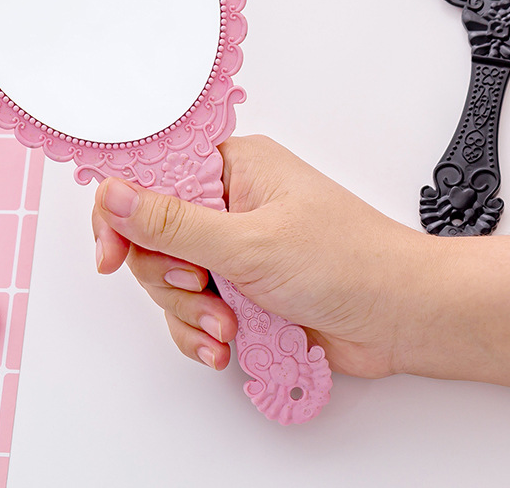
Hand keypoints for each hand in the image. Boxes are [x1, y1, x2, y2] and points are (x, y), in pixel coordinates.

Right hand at [91, 135, 438, 377]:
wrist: (398, 313)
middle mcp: (233, 203)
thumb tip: (115, 194)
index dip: (122, 212)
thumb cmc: (347, 260)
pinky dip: (205, 331)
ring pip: (173, 280)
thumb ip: (174, 224)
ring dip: (192, 311)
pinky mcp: (245, 287)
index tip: (111, 254)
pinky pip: (197, 310)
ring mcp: (238, 248)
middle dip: (170, 277)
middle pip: (154, 237)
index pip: (152, 175)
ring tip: (228, 324)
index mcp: (236, 167)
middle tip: (201, 288)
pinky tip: (228, 343)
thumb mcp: (250, 242)